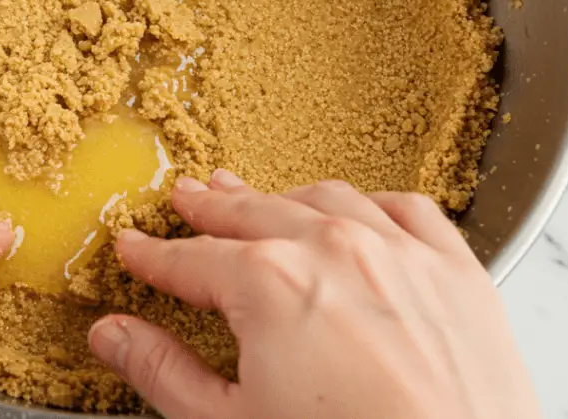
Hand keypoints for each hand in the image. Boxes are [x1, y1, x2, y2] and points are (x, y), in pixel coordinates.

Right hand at [88, 172, 541, 418]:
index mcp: (268, 282)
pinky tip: (356, 210)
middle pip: (251, 213)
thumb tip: (112, 336)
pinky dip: (370, 203)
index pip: (189, 258)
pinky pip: (407, 210)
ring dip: (280, 196)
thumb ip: (162, 372)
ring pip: (324, 198)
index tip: (135, 247)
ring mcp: (399, 252)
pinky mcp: (456, 272)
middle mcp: (333, 247)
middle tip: (186, 198)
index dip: (153, 254)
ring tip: (255, 195)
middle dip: (210, 207)